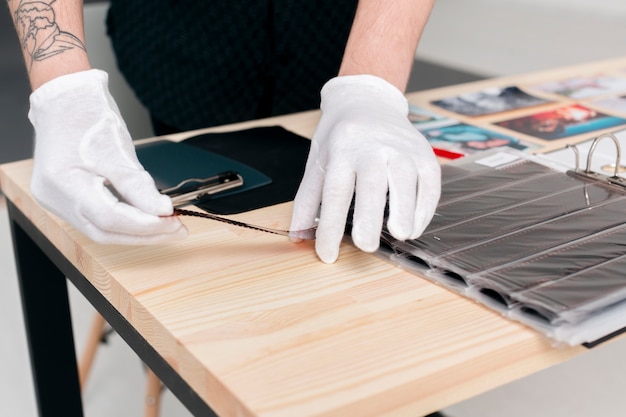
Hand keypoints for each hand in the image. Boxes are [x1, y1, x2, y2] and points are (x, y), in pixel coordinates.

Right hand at [28, 70, 186, 243]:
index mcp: (64, 183)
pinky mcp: (64, 199)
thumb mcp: (120, 152)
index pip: (110, 220)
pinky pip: (95, 219)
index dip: (145, 226)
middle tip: (175, 228)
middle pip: (105, 231)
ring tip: (165, 224)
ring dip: (135, 230)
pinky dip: (122, 221)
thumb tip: (162, 211)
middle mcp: (55, 197)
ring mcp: (57, 200)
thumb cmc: (87, 116)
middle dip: (144, 233)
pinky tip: (143, 218)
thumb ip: (140, 188)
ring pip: (101, 229)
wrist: (66, 100)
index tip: (173, 222)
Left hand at [290, 75, 440, 262]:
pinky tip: (414, 227)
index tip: (328, 255)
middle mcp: (373, 146)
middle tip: (367, 246)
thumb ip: (308, 200)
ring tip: (400, 235)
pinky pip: (429, 182)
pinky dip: (424, 207)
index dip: (330, 227)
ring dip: (405, 210)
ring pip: (405, 180)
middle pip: (372, 184)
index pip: (335, 192)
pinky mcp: (424, 152)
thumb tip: (297, 236)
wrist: (367, 100)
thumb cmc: (340, 136)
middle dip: (370, 218)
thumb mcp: (317, 160)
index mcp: (341, 148)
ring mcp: (401, 147)